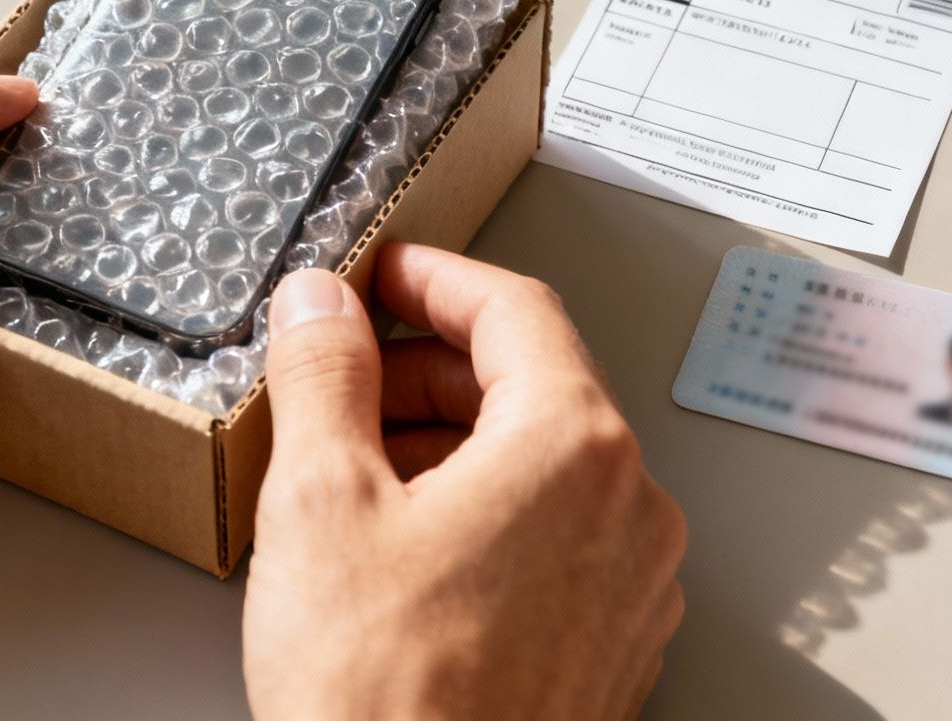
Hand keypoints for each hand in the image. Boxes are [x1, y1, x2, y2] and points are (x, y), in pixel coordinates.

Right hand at [243, 245, 685, 720]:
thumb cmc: (385, 698)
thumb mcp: (321, 500)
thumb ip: (326, 373)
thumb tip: (322, 304)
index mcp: (574, 446)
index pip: (514, 309)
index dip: (432, 278)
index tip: (382, 273)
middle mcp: (627, 508)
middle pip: (535, 385)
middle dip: (431, 369)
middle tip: (349, 371)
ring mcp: (630, 585)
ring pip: (543, 467)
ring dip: (453, 444)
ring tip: (358, 468)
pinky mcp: (611, 647)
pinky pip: (556, 538)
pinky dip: (486, 513)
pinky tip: (406, 547)